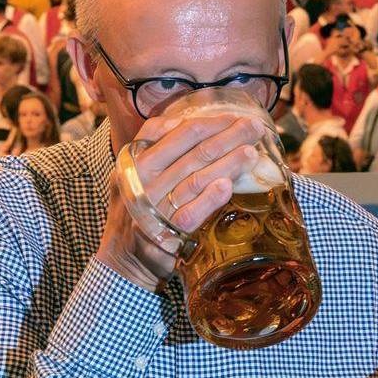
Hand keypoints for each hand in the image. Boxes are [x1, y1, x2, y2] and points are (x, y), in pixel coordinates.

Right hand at [97, 113, 269, 288]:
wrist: (123, 260)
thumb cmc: (136, 210)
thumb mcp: (130, 174)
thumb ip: (151, 147)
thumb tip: (184, 121)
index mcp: (136, 163)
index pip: (177, 133)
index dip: (208, 122)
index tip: (233, 117)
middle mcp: (144, 183)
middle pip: (193, 151)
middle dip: (227, 136)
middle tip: (253, 127)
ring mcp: (156, 209)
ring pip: (196, 178)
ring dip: (226, 163)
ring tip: (251, 152)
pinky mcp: (168, 234)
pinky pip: (191, 213)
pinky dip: (209, 199)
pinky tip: (228, 185)